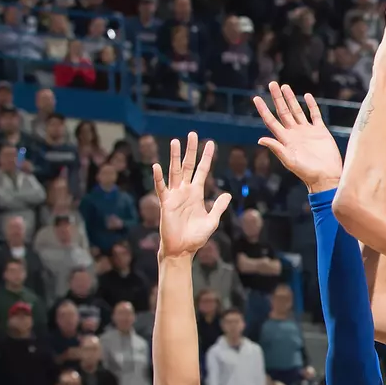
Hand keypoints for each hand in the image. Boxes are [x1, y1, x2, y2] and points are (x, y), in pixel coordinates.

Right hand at [153, 132, 231, 259]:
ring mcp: (174, 196)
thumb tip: (228, 194)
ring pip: (175, 172)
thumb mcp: (212, 220)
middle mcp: (185, 191)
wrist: (183, 250)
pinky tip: (157, 166)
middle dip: (191, 150)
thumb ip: (219, 206)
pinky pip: (161, 188)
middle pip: (188, 166)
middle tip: (192, 134)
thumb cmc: (196, 237)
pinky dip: (159, 178)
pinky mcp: (166, 204)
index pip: (202, 170)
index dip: (206, 158)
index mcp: (196, 193)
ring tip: (176, 141)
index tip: (210, 143)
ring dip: (175, 157)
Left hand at [254, 82, 343, 191]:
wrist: (327, 177)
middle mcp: (294, 133)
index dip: (263, 109)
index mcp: (285, 139)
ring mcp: (307, 132)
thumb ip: (277, 148)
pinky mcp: (320, 132)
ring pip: (297, 111)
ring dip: (291, 98)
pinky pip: (314, 115)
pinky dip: (311, 105)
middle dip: (277, 98)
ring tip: (285, 86)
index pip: (271, 121)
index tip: (256, 98)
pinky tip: (307, 96)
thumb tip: (260, 139)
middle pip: (283, 111)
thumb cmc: (307, 172)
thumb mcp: (290, 161)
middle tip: (272, 84)